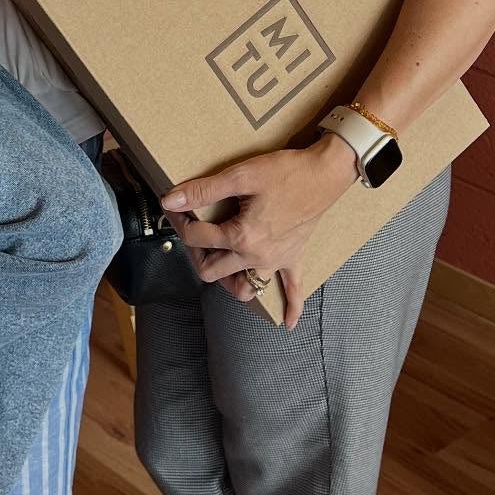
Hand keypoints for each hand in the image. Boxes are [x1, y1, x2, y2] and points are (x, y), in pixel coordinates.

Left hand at [163, 135, 358, 329]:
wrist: (323, 175)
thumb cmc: (284, 172)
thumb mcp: (239, 176)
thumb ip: (203, 191)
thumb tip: (172, 199)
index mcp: (241, 237)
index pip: (198, 237)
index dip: (180, 220)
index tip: (175, 207)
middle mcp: (256, 256)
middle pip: (213, 271)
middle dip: (197, 253)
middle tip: (194, 234)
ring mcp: (277, 261)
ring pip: (247, 289)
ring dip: (230, 283)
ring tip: (220, 265)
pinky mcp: (294, 258)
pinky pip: (294, 290)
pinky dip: (291, 307)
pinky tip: (287, 322)